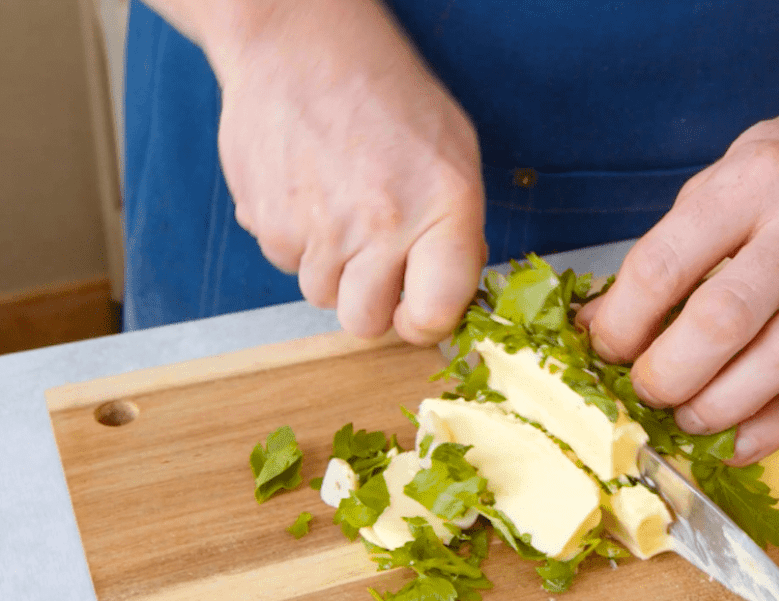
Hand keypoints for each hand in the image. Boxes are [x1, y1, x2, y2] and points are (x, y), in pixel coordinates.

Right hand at [208, 1, 485, 341]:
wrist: (299, 44)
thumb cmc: (384, 92)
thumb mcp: (452, 148)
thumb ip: (457, 226)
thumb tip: (450, 288)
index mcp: (441, 208)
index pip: (435, 313)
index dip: (426, 323)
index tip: (419, 312)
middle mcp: (381, 226)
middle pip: (365, 323)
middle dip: (371, 303)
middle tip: (375, 265)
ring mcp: (318, 229)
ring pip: (321, 295)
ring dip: (332, 267)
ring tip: (340, 207)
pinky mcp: (266, 223)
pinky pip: (285, 262)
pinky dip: (296, 239)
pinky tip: (309, 192)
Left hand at [586, 82, 778, 463]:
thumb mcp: (730, 172)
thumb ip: (673, 245)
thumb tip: (605, 321)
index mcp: (756, 178)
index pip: (667, 264)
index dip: (623, 322)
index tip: (605, 349)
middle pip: (724, 322)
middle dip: (668, 375)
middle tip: (646, 393)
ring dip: (720, 409)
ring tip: (687, 421)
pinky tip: (741, 442)